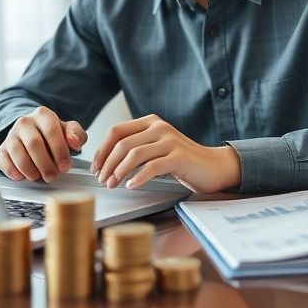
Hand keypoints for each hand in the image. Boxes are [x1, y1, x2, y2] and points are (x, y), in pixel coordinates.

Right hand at [0, 106, 87, 182]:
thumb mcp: (68, 131)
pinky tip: (22, 176)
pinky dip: (12, 171)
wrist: (34, 132)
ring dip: (30, 169)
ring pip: (18, 153)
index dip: (59, 151)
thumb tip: (75, 141)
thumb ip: (76, 134)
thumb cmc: (53, 134)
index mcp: (43, 114)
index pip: (51, 131)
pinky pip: (3, 160)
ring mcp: (11, 134)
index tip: (65, 166)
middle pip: (34, 144)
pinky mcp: (2, 148)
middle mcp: (25, 122)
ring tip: (39, 177)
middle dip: (45, 164)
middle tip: (53, 176)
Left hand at [89, 114, 241, 193]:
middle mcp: (159, 127)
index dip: (102, 150)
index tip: (95, 167)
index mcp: (150, 122)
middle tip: (102, 180)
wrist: (213, 166)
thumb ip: (136, 146)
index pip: (116, 131)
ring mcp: (170, 141)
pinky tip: (132, 186)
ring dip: (119, 171)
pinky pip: (152, 167)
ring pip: (135, 154)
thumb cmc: (181, 161)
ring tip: (113, 184)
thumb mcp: (156, 148)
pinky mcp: (179, 156)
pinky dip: (138, 177)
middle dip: (107, 164)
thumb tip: (105, 160)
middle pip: (122, 144)